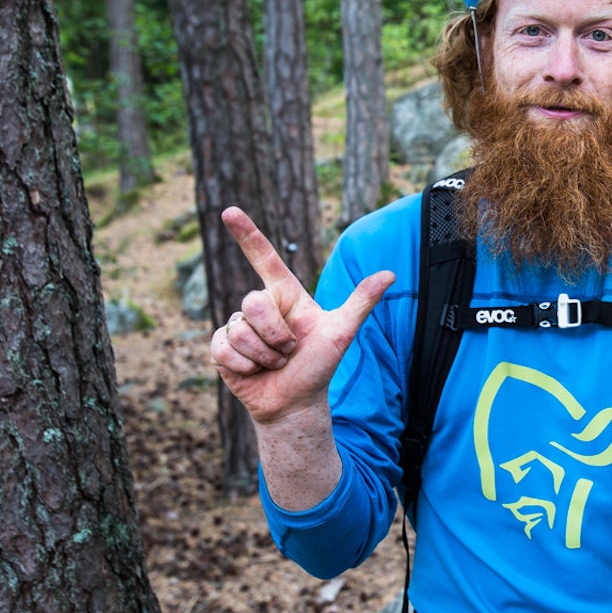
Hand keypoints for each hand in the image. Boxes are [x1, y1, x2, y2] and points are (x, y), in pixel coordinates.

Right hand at [209, 207, 394, 425]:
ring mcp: (238, 325)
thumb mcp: (342, 332)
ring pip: (241, 329)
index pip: (265, 259)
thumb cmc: (319, 366)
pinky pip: (223, 348)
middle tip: (290, 351)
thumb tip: (390, 274)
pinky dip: (244, 365)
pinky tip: (254, 371)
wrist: (296, 402)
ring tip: (275, 363)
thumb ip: (361, 302)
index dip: (247, 235)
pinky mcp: (221, 348)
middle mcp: (260, 306)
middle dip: (277, 335)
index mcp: (286, 295)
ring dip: (264, 355)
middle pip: (255, 303)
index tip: (229, 210)